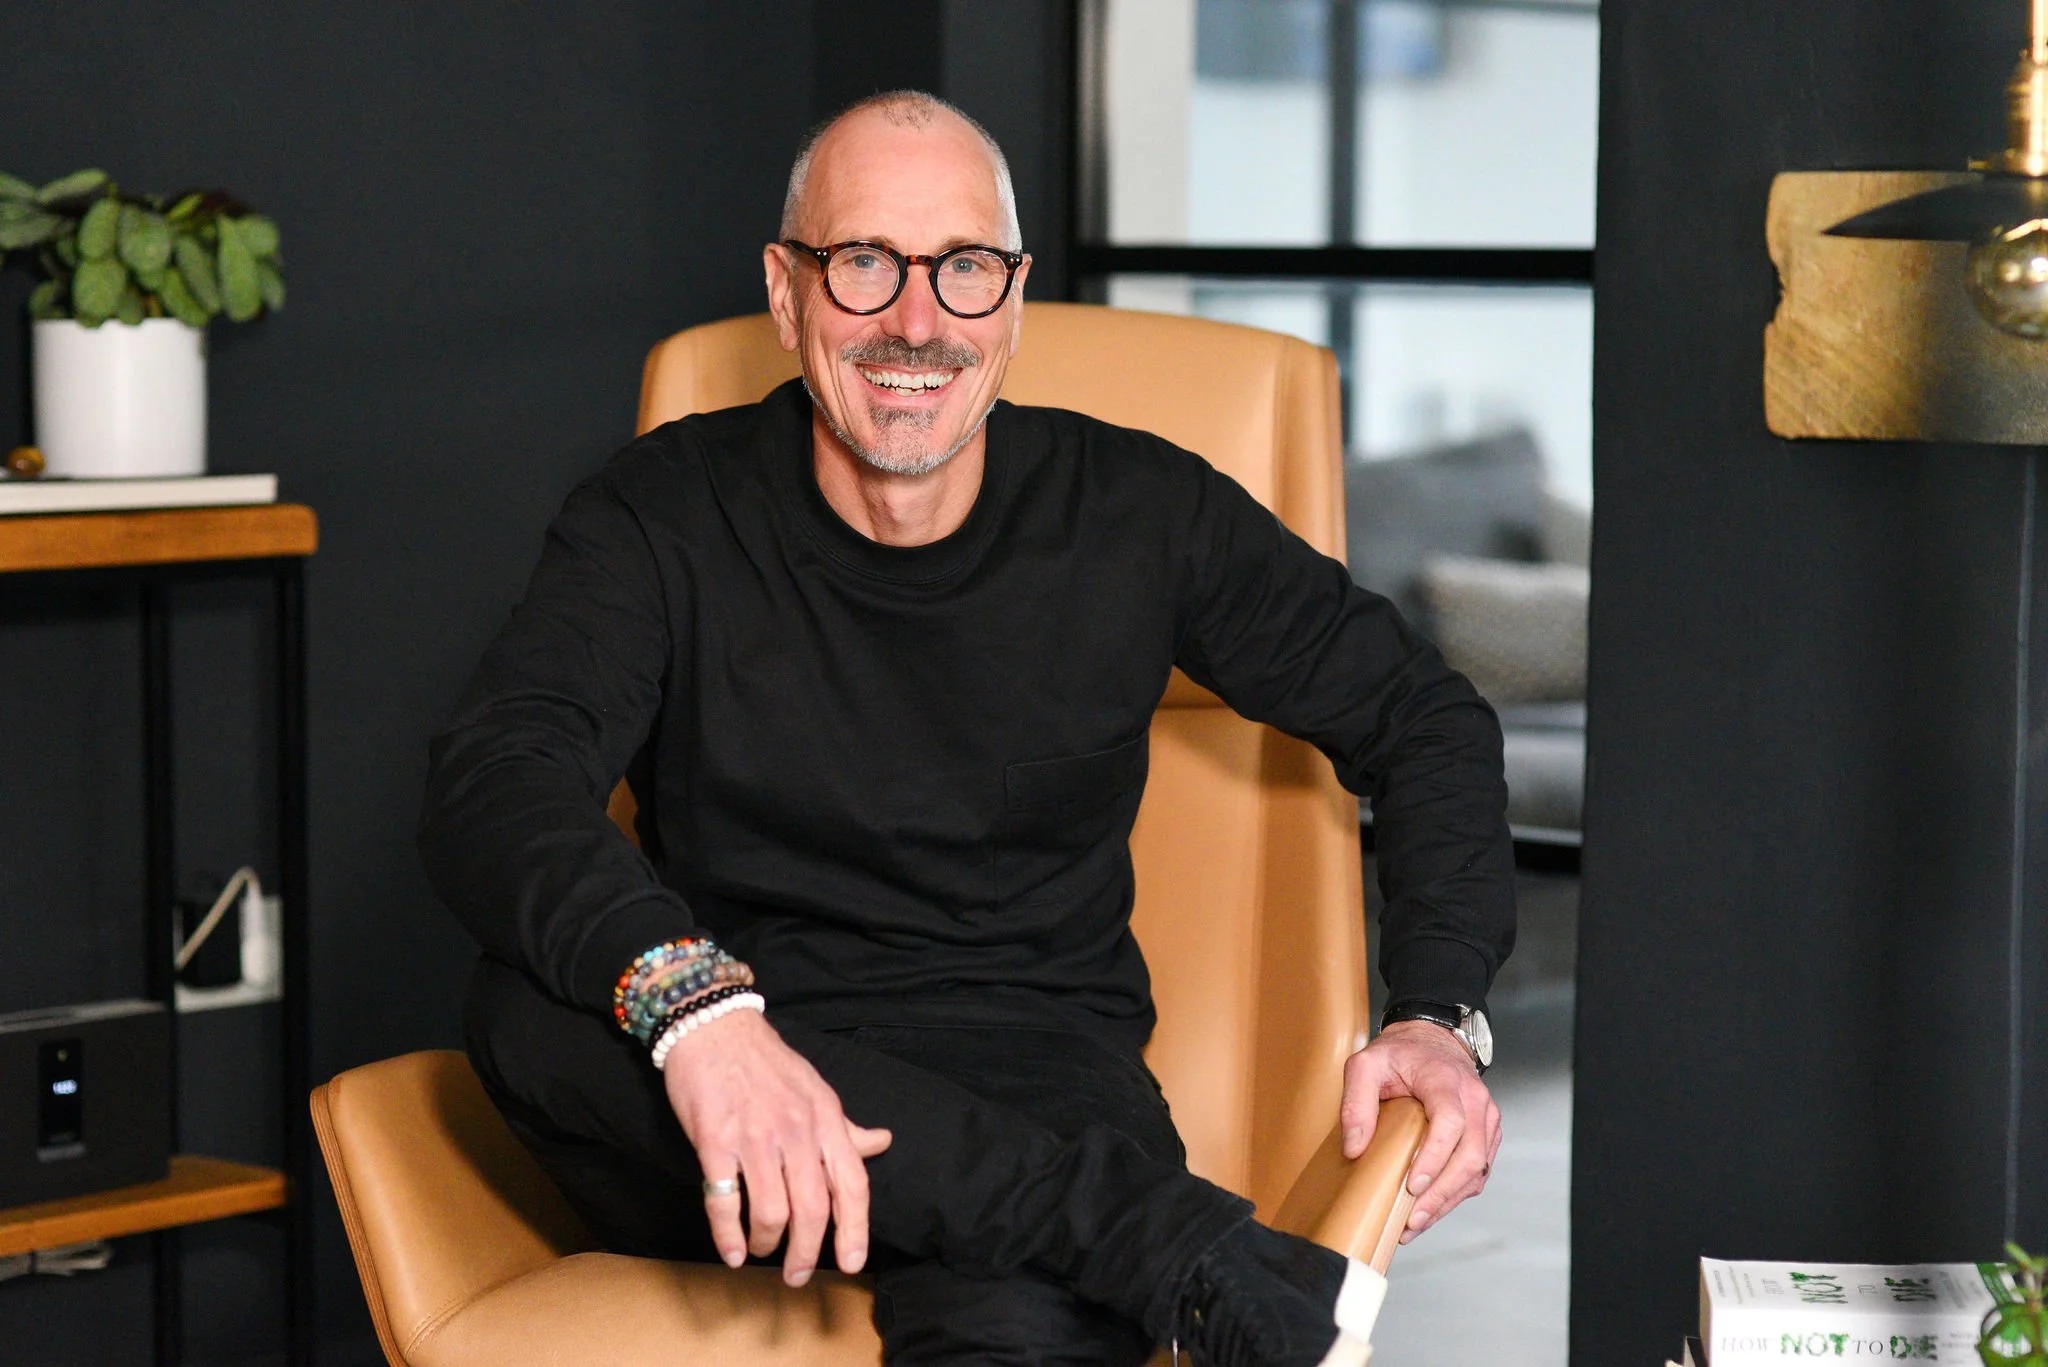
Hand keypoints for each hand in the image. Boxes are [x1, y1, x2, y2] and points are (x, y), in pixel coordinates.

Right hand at [661, 1008, 892, 1284]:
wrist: (714, 1026)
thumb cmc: (766, 1062)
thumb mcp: (816, 1090)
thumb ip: (845, 1127)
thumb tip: (882, 1143)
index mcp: (825, 1119)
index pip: (852, 1183)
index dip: (856, 1228)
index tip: (852, 1262)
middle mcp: (796, 1131)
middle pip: (813, 1208)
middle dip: (807, 1252)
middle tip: (797, 1275)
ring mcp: (755, 1137)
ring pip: (771, 1211)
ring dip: (766, 1243)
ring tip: (759, 1252)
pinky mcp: (715, 1141)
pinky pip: (724, 1201)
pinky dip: (728, 1235)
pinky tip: (731, 1251)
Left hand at [1339, 1019, 1501, 1242]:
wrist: (1432, 1040)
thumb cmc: (1400, 1054)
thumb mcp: (1365, 1064)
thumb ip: (1355, 1102)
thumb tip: (1355, 1148)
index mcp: (1446, 1080)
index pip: (1451, 1122)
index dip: (1435, 1156)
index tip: (1413, 1184)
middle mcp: (1475, 1100)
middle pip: (1471, 1154)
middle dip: (1441, 1192)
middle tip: (1411, 1218)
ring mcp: (1486, 1119)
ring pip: (1478, 1169)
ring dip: (1448, 1200)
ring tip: (1414, 1223)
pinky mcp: (1486, 1134)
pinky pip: (1479, 1170)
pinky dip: (1456, 1194)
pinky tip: (1430, 1209)